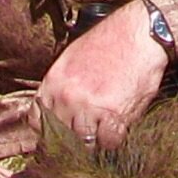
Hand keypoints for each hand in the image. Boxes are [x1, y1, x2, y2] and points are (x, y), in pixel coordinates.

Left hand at [37, 0, 169, 150]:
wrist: (140, 34)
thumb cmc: (110, 41)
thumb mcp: (72, 57)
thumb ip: (61, 84)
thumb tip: (56, 107)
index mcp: (54, 81)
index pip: (37, 120)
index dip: (47, 131)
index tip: (58, 135)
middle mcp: (67, 96)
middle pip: (61, 136)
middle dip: (72, 139)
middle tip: (86, 137)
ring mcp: (89, 106)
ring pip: (83, 143)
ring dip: (94, 141)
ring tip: (103, 132)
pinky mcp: (114, 115)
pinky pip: (108, 143)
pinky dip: (114, 140)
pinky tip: (118, 128)